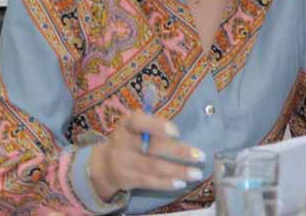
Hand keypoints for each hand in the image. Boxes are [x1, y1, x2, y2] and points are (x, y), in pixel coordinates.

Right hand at [88, 110, 205, 200]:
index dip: (156, 126)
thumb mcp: (135, 127)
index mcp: (127, 125)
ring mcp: (125, 163)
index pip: (138, 122)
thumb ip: (153, 124)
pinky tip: (182, 183)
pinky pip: (150, 182)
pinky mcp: (129, 179)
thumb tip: (179, 130)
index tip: (176, 131)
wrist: (105, 165)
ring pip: (154, 167)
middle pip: (152, 147)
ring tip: (197, 173)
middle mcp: (123, 143)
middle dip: (179, 152)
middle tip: (200, 155)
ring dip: (178, 171)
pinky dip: (167, 183)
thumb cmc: (130, 140)